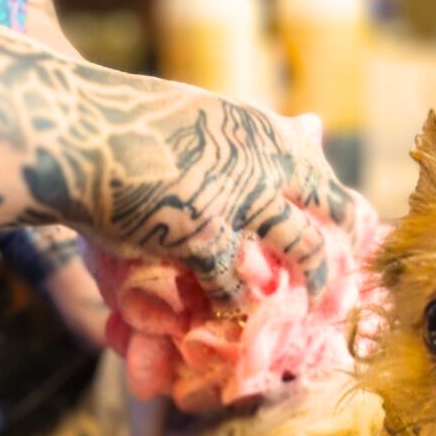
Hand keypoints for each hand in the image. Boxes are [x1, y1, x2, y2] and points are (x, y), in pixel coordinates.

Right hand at [33, 91, 355, 300]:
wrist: (74, 130)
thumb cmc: (128, 123)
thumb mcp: (208, 113)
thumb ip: (258, 134)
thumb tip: (314, 127)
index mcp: (266, 131)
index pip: (324, 172)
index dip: (346, 209)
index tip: (360, 234)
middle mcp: (268, 160)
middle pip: (335, 211)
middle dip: (350, 248)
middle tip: (355, 282)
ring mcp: (242, 199)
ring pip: (307, 252)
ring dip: (320, 285)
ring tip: (324, 310)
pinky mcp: (205, 237)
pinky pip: (237, 287)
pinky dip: (237, 308)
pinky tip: (237, 321)